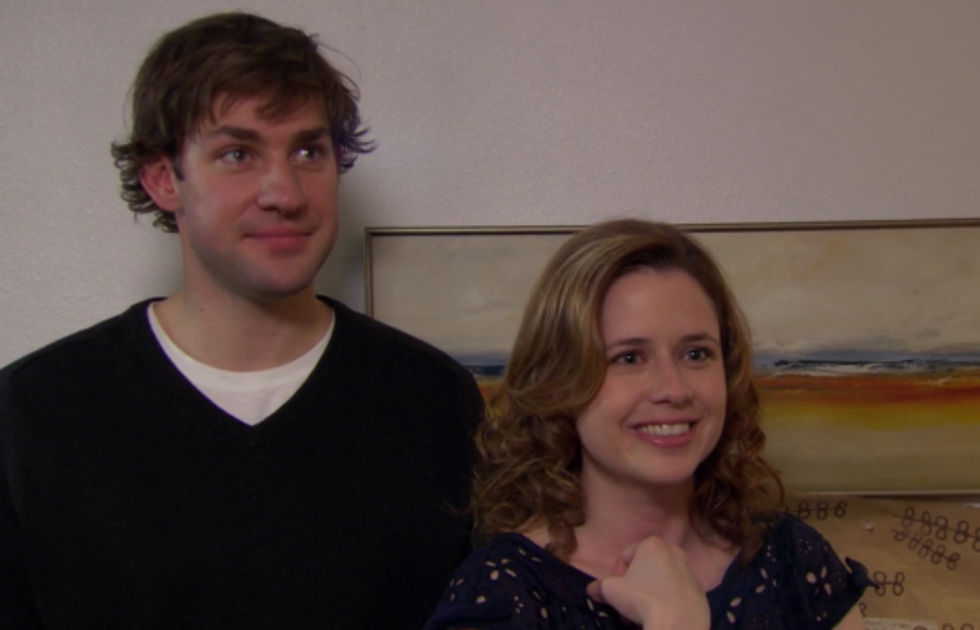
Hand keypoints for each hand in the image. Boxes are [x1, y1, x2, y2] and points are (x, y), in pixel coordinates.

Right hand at [586, 536, 708, 629]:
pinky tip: (662, 615)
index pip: (625, 556)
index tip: (614, 592)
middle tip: (627, 603)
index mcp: (652, 544)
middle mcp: (674, 552)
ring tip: (644, 612)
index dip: (615, 575)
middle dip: (635, 584)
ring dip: (651, 592)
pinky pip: (677, 593)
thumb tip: (593, 589)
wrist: (678, 623)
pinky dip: (668, 601)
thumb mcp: (611, 590)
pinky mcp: (700, 591)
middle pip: (645, 567)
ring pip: (662, 580)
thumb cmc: (642, 598)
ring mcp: (690, 572)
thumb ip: (600, 586)